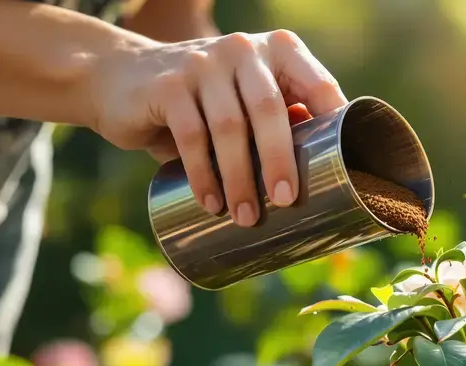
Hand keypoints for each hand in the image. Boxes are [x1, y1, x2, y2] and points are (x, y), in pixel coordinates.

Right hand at [87, 30, 346, 225]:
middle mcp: (244, 50)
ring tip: (247, 216)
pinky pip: (191, 135)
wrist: (119, 79)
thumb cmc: (203, 104)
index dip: (335, 126)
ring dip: (240, 178)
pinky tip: (211, 203)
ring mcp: (203, 62)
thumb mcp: (244, 104)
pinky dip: (202, 174)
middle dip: (281, 160)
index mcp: (278, 51)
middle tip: (286, 201)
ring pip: (230, 126)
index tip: (346, 170)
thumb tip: (327, 177)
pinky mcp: (167, 84)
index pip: (318, 85)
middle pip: (271, 109)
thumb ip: (280, 123)